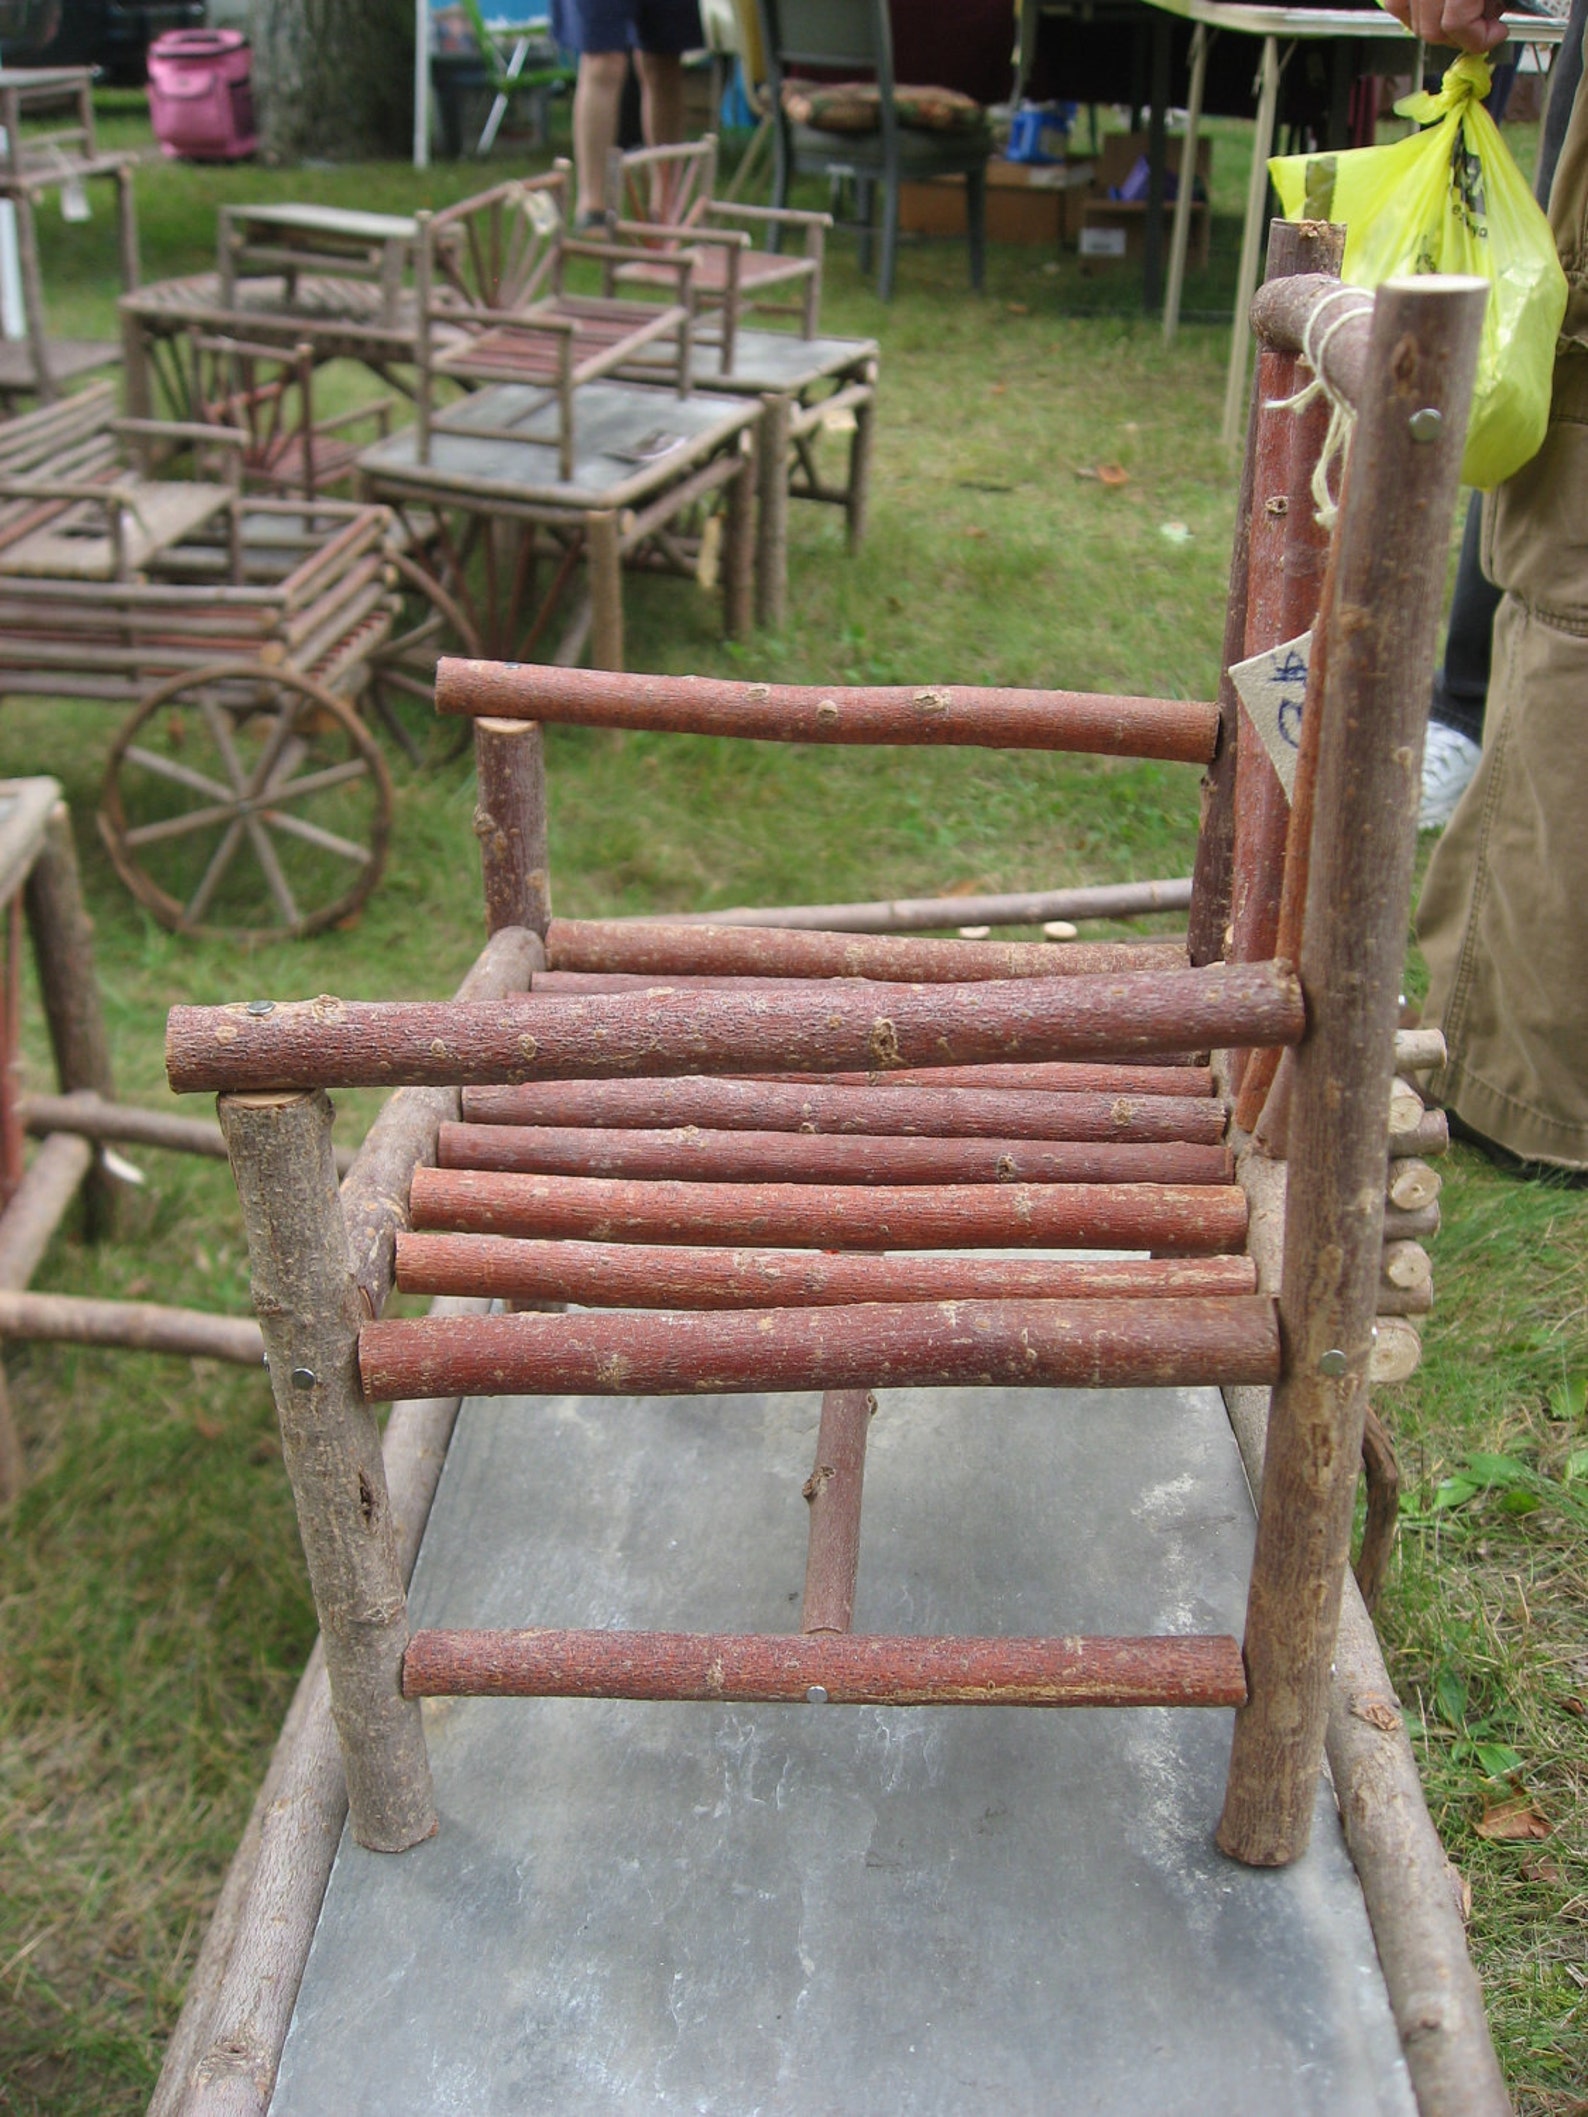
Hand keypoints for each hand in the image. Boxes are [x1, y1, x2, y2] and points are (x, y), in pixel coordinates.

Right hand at [1376, 0, 1508, 52]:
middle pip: (1432, 29)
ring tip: (1463, 11)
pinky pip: (1397, 4)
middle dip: (1460, 37)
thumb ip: (1495, 0)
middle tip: (1482, 25)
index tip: (1497, 33)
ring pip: (1412, 21)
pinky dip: (1413, 12)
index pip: (1457, 22)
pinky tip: (1435, 7)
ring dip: (1438, 26)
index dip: (1480, 36)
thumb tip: (1493, 16)